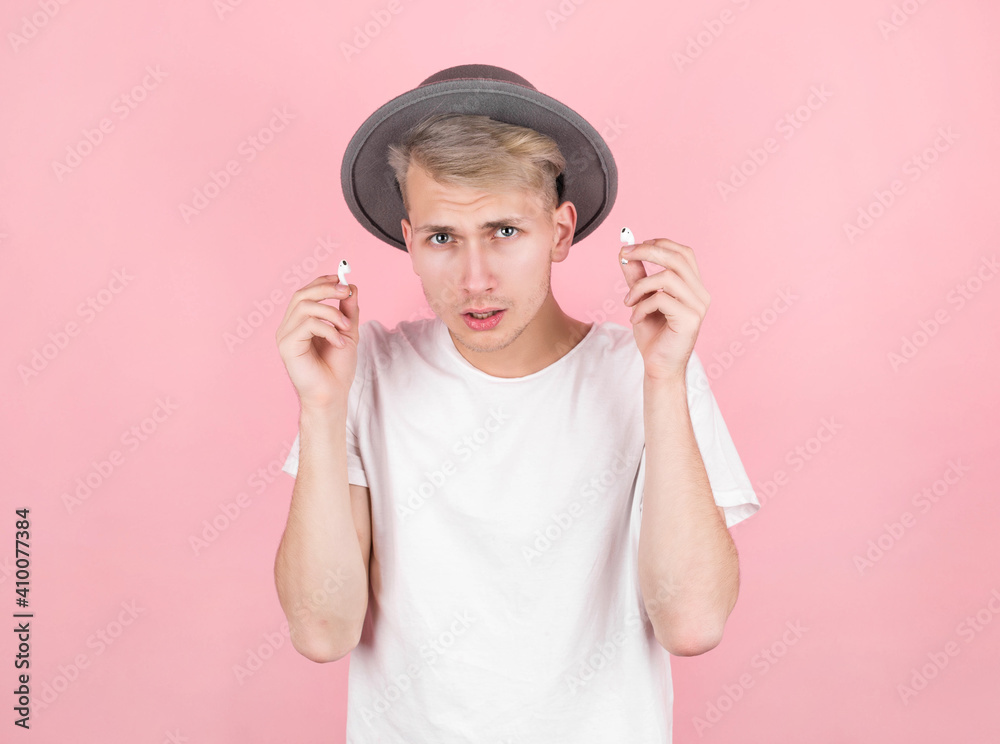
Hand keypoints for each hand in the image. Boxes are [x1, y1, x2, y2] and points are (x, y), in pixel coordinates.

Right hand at [276, 275, 358, 410]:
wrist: (333, 394)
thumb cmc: (337, 368)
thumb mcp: (348, 332)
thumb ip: (347, 310)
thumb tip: (352, 287)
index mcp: (299, 323)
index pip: (305, 293)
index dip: (321, 282)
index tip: (341, 278)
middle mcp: (288, 327)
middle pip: (302, 295)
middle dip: (326, 289)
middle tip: (346, 292)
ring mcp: (285, 336)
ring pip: (304, 307)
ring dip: (331, 312)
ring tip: (347, 327)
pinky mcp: (287, 346)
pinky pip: (307, 325)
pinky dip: (328, 330)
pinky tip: (339, 343)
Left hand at [619, 238, 709, 381]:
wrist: (659, 367)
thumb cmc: (653, 335)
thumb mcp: (641, 300)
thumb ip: (637, 277)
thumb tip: (625, 253)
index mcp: (694, 286)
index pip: (683, 253)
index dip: (659, 244)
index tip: (632, 249)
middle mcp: (700, 293)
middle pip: (677, 258)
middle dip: (646, 251)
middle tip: (623, 256)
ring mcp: (698, 306)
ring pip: (667, 277)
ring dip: (640, 286)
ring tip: (628, 302)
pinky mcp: (690, 319)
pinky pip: (660, 299)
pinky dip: (642, 306)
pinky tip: (636, 318)